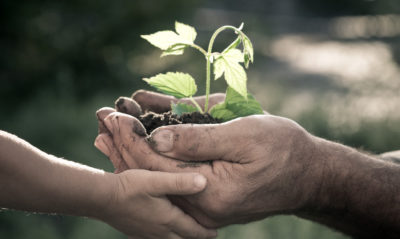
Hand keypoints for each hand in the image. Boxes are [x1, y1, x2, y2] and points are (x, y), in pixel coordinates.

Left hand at [96, 112, 318, 227]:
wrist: (309, 174)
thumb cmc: (283, 150)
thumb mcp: (243, 136)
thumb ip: (198, 140)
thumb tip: (156, 138)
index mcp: (210, 193)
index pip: (158, 167)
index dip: (132, 139)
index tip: (112, 116)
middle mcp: (201, 205)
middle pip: (152, 175)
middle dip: (125, 144)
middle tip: (101, 120)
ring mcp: (204, 204)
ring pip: (159, 177)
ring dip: (135, 151)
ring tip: (108, 131)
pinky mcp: (208, 196)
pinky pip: (174, 177)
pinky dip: (156, 158)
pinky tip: (140, 142)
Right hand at [98, 169, 216, 238]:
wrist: (102, 198)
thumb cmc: (130, 187)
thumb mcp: (157, 181)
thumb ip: (180, 182)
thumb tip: (204, 183)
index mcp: (168, 219)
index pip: (192, 230)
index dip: (205, 232)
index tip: (215, 234)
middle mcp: (159, 231)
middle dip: (194, 238)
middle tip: (205, 236)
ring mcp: (146, 233)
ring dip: (180, 238)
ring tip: (186, 234)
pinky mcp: (136, 232)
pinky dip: (164, 238)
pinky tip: (162, 232)